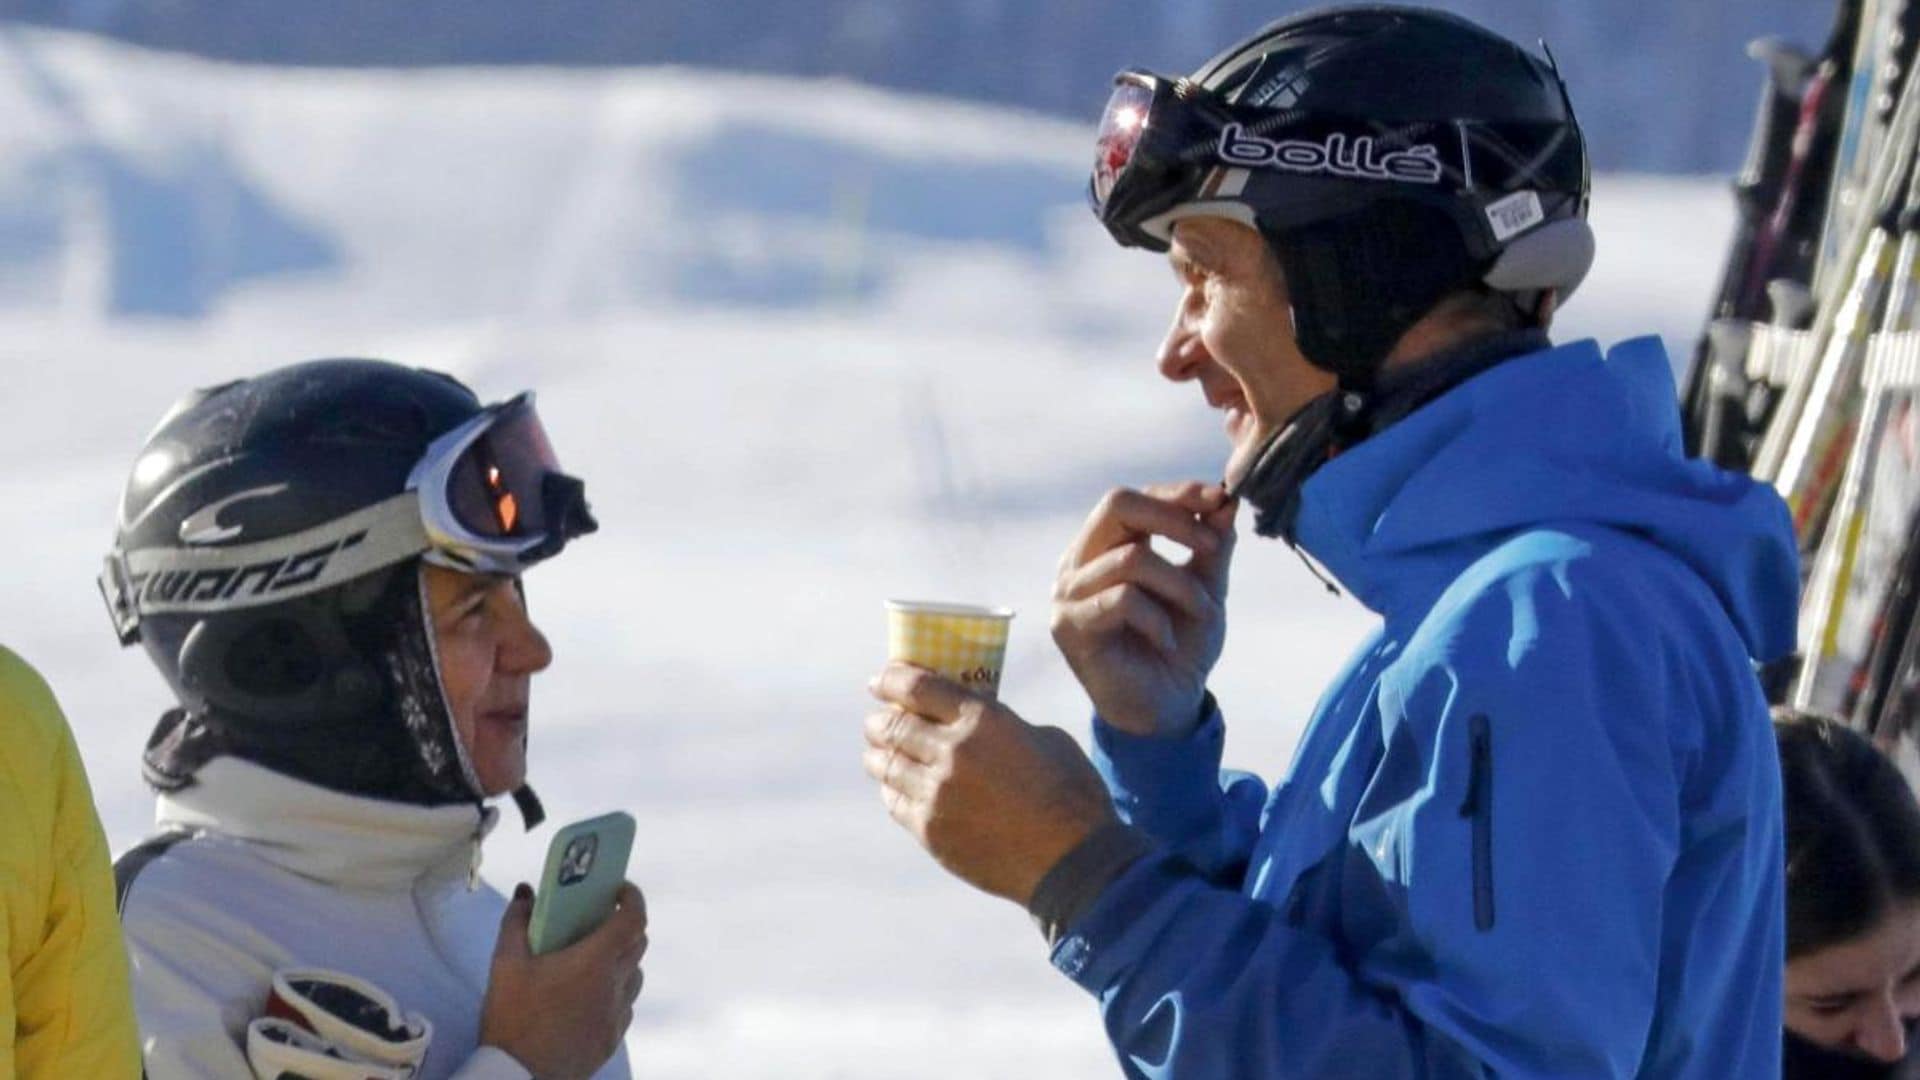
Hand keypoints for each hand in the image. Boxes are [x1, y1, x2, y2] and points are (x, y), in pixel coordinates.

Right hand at [479, 881, 647, 1079]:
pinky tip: (587, 997)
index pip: (634, 919)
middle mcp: (615, 986)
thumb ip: (517, 922)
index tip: (618, 890)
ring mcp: (617, 1015)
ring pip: (633, 976)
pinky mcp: (612, 1039)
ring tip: (591, 961)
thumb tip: (525, 891)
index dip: (633, 898)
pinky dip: (614, 992)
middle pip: (637, 944)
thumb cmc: (513, 1017)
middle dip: (624, 926)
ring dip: (621, 961)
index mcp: (595, 961)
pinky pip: (624, 1006)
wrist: (520, 1078)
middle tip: (598, 921)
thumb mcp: (506, 964)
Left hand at [864, 663, 1116, 904]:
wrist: (1073, 862)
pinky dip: (891, 788)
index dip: (891, 679)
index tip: (881, 680)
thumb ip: (1001, 724)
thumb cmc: (1072, 793)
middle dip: (880, 719)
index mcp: (981, 721)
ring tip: (880, 752)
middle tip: (879, 720)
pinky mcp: (930, 831)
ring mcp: (935, 795)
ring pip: (886, 765)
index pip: (917, 687)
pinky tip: (896, 786)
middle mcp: (950, 753)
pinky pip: (895, 802)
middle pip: (893, 726)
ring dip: (879, 753)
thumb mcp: (1044, 737)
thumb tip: (975, 721)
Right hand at [1051, 482, 1235, 735]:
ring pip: (1131, 558)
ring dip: (1180, 584)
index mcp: (1103, 546)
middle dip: (1173, 519)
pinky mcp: (1070, 626)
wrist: (1167, 706)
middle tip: (1212, 546)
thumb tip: (1226, 499)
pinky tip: (1167, 641)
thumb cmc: (1180, 644)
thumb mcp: (1204, 586)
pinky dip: (1158, 619)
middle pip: (1116, 505)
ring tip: (1201, 612)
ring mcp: (1068, 593)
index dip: (1176, 494)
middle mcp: (1077, 562)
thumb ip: (1212, 544)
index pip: (1131, 499)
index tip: (1218, 499)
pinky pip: (1123, 599)